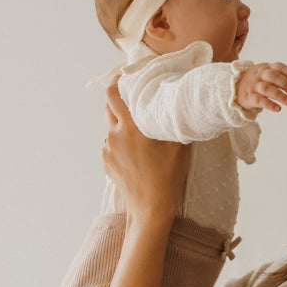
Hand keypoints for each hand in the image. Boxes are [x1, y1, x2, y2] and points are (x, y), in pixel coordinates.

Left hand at [102, 81, 189, 221]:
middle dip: (119, 102)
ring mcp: (108, 150)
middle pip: (108, 107)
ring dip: (120, 125)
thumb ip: (175, 121)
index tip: (124, 77)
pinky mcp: (106, 163)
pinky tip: (135, 151)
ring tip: (138, 133)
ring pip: (110, 127)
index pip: (113, 94)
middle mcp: (114, 135)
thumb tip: (178, 104)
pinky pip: (110, 144)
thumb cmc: (167, 178)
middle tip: (135, 103)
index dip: (117, 82)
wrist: (150, 209)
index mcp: (131, 127)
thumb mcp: (179, 146)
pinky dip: (119, 142)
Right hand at [235, 62, 286, 112]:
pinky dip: (269, 104)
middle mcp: (259, 75)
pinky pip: (259, 100)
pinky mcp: (248, 97)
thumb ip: (280, 76)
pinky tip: (278, 108)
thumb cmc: (255, 82)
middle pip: (274, 77)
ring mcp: (253, 86)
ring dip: (280, 95)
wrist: (233, 88)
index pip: (280, 67)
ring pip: (267, 88)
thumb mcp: (266, 75)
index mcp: (265, 67)